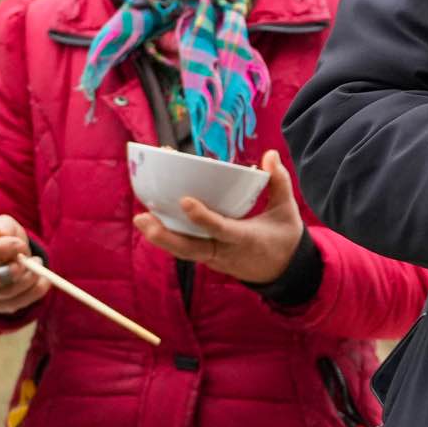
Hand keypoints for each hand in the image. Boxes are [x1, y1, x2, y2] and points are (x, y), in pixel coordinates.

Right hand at [0, 213, 45, 314]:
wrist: (7, 257)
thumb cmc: (3, 238)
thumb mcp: (4, 225)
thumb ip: (3, 227)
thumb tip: (0, 234)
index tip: (19, 244)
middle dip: (7, 273)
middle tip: (23, 264)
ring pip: (5, 294)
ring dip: (27, 279)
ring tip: (37, 264)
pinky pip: (17, 304)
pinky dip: (34, 292)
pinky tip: (43, 279)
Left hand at [133, 151, 306, 285]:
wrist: (283, 272)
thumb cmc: (284, 237)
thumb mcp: (287, 211)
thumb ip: (279, 182)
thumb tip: (270, 154)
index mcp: (247, 239)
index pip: (221, 229)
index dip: (203, 218)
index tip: (185, 201)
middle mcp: (226, 252)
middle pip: (191, 248)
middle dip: (166, 236)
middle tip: (142, 218)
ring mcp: (215, 258)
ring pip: (184, 252)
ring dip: (161, 238)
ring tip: (140, 219)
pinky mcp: (209, 258)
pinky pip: (186, 250)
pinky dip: (169, 238)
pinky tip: (152, 223)